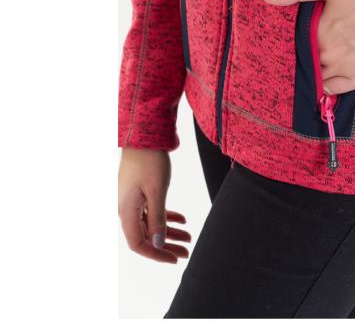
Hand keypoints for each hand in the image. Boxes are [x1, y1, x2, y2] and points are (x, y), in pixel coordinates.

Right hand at [118, 148, 190, 263]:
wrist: (145, 136)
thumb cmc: (150, 161)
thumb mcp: (157, 191)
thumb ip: (157, 219)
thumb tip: (158, 244)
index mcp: (126, 211)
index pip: (138, 243)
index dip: (156, 254)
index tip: (174, 258)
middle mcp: (126, 209)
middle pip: (145, 236)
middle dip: (166, 246)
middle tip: (186, 253)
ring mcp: (132, 200)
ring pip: (151, 224)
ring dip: (169, 232)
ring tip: (189, 237)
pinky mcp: (139, 192)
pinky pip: (152, 211)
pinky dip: (166, 217)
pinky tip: (183, 220)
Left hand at [259, 0, 354, 93]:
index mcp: (316, 29)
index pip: (290, 42)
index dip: (288, 41)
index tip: (284, 39)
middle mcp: (326, 52)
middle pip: (302, 59)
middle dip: (300, 55)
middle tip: (305, 47)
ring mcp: (342, 67)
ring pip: (314, 75)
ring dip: (312, 70)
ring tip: (317, 60)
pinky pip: (331, 89)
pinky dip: (325, 84)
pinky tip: (326, 75)